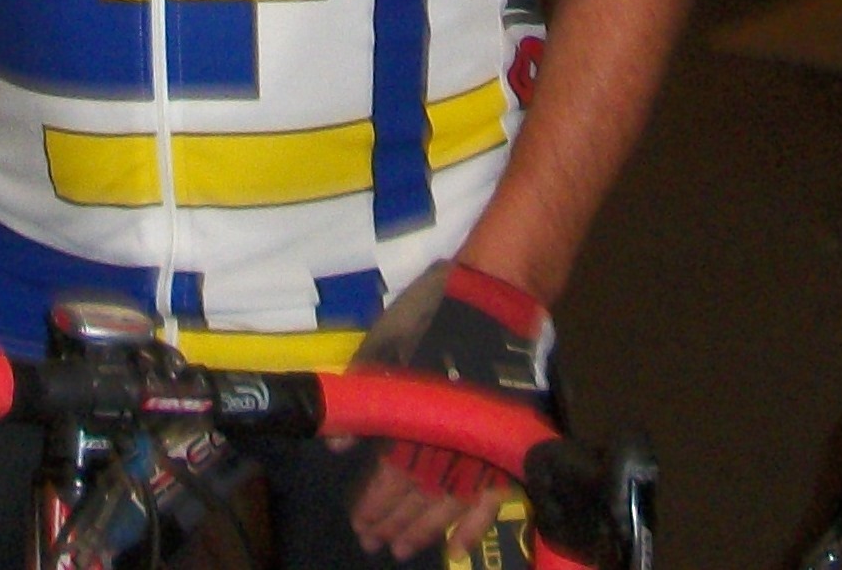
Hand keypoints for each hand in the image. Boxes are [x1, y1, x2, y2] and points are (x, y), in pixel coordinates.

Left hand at [341, 262, 554, 557]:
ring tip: (404, 549)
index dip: (372, 504)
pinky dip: (475, 526)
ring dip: (424, 530)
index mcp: (414, 420)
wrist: (499, 297)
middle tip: (374, 544)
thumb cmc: (436, 313)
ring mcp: (479, 447)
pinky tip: (458, 548)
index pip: (387, 478)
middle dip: (392, 522)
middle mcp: (446, 444)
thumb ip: (360, 397)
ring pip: (449, 505)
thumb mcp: (384, 344)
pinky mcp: (506, 443)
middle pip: (416, 497)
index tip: (359, 524)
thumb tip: (335, 448)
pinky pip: (493, 497)